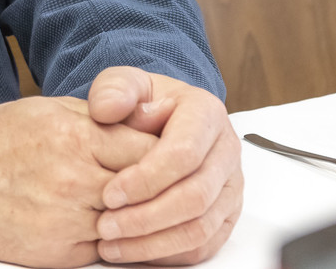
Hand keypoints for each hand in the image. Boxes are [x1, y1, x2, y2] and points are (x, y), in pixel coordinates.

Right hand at [0, 95, 157, 267]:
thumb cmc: (2, 138)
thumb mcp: (52, 111)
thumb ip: (101, 121)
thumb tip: (145, 127)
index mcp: (79, 137)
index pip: (150, 152)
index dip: (166, 156)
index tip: (171, 158)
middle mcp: (77, 180)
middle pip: (145, 191)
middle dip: (157, 190)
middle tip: (167, 188)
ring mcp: (69, 219)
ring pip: (129, 225)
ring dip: (135, 219)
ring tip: (136, 209)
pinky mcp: (60, 252)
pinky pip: (104, 250)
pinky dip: (110, 240)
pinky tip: (105, 226)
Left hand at [86, 67, 243, 263]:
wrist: (165, 118)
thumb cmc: (145, 102)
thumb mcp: (127, 83)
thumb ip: (115, 89)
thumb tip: (107, 108)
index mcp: (207, 114)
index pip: (183, 154)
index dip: (146, 179)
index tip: (108, 194)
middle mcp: (227, 151)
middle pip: (195, 197)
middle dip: (146, 217)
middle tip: (105, 226)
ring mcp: (230, 186)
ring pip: (200, 228)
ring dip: (153, 242)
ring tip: (111, 244)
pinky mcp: (226, 214)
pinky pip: (204, 245)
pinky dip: (167, 255)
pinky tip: (133, 251)